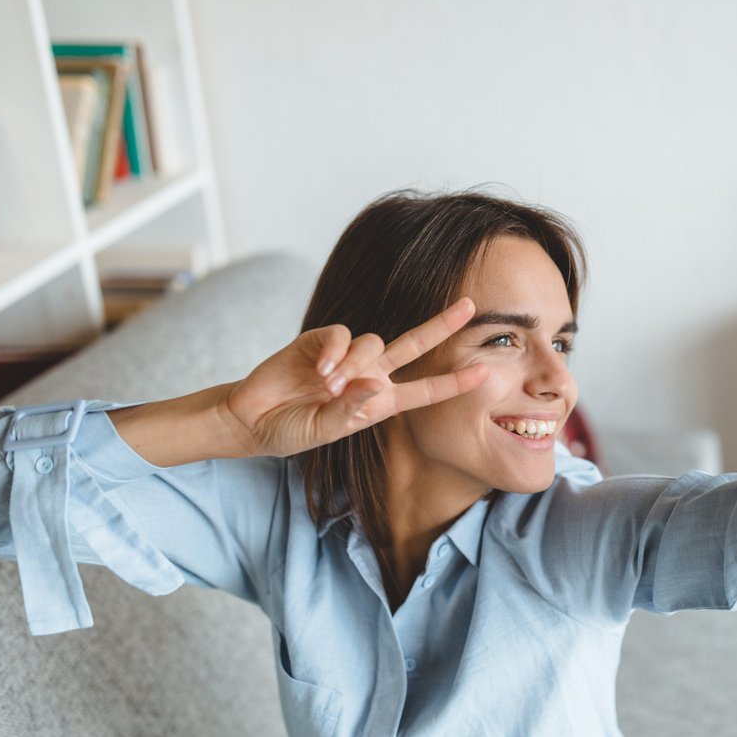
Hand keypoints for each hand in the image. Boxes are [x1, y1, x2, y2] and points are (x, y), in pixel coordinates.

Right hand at [221, 298, 487, 456]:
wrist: (252, 419)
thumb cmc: (292, 430)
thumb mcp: (325, 430)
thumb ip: (350, 410)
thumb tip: (374, 384)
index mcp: (380, 401)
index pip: (424, 390)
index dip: (453, 382)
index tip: (484, 373)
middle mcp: (369, 374)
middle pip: (413, 343)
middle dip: (441, 324)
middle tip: (470, 305)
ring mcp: (346, 356)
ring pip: (372, 342)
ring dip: (353, 364)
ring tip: (326, 386)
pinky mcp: (320, 340)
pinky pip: (340, 335)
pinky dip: (333, 350)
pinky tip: (318, 369)